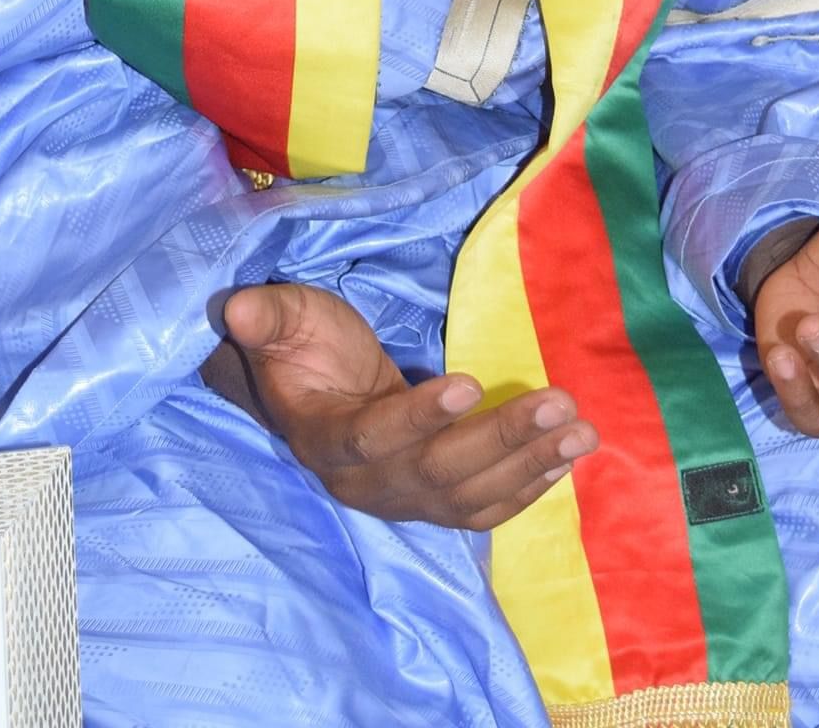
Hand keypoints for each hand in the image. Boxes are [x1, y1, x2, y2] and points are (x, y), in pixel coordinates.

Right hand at [213, 282, 597, 530]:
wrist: (311, 390)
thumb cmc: (299, 345)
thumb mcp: (282, 319)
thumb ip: (264, 317)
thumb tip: (238, 309)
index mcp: (322, 440)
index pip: (373, 438)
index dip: (418, 417)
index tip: (467, 383)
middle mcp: (363, 485)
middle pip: (438, 472)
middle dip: (502, 439)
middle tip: (561, 403)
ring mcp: (401, 499)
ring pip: (469, 497)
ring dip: (528, 464)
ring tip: (581, 429)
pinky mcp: (431, 501)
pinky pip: (482, 510)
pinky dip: (527, 489)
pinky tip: (566, 460)